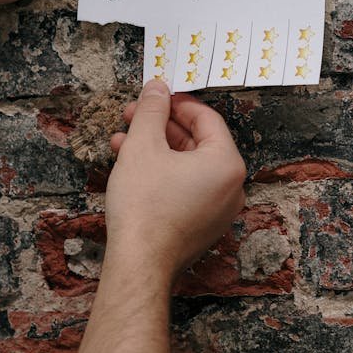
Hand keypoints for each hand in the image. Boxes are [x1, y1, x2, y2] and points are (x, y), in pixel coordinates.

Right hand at [105, 81, 246, 280]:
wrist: (139, 264)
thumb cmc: (144, 208)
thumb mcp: (143, 146)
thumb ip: (152, 110)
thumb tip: (157, 87)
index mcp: (226, 164)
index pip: (206, 118)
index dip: (176, 103)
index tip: (154, 96)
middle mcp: (230, 187)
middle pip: (196, 142)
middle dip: (160, 126)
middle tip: (133, 115)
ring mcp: (218, 209)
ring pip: (186, 165)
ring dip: (155, 149)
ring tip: (122, 141)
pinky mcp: (202, 225)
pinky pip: (185, 187)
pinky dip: (162, 173)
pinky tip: (131, 167)